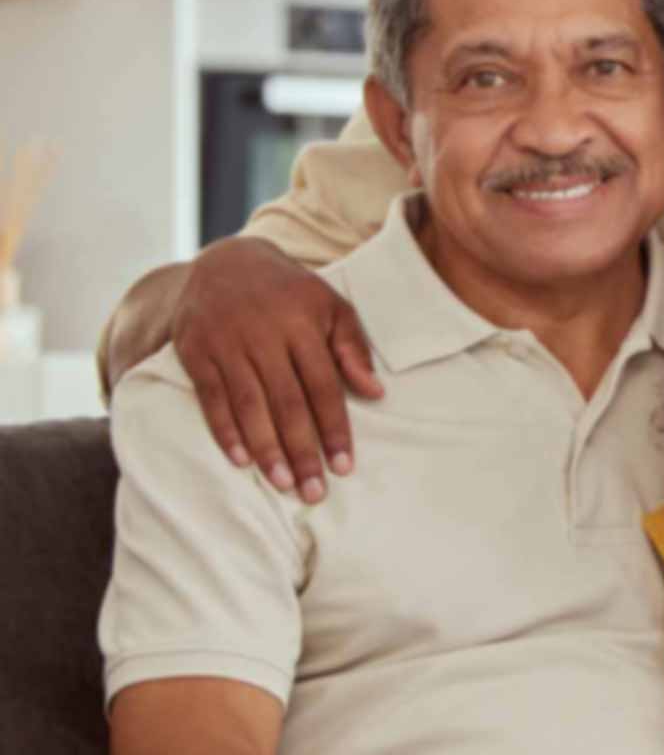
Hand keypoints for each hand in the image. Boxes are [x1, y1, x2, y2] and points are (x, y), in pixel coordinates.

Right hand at [168, 236, 382, 501]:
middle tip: (314, 491)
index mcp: (302, 323)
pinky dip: (225, 430)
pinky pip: (211, 397)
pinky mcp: (195, 351)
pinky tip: (240, 460)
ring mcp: (226, 342)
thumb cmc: (290, 293)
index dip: (334, 428)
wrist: (225, 262)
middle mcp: (264, 333)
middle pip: (287, 402)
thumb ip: (352, 348)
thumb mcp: (330, 306)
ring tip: (282, 484)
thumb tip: (375, 392)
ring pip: (249, 404)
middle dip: (302, 450)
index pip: (323, 386)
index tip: (344, 465)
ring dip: (266, 448)